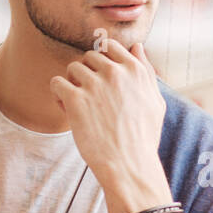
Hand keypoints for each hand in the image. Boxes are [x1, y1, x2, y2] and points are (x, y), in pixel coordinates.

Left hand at [50, 38, 171, 212]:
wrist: (129, 165)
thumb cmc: (143, 137)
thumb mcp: (155, 101)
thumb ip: (145, 71)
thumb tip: (137, 46)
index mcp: (135, 70)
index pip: (111, 46)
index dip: (102, 61)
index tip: (101, 79)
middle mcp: (115, 72)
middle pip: (89, 57)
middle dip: (87, 73)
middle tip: (90, 97)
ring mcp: (94, 84)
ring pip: (72, 68)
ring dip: (72, 83)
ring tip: (78, 105)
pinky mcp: (75, 99)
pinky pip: (57, 83)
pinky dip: (58, 95)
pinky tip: (67, 109)